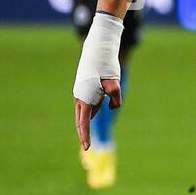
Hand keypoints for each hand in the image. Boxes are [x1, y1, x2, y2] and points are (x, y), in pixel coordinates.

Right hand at [72, 11, 123, 148]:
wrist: (98, 48)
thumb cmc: (106, 65)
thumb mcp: (114, 82)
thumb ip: (115, 98)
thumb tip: (112, 107)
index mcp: (84, 97)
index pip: (83, 122)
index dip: (85, 135)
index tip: (87, 147)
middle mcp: (80, 97)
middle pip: (81, 119)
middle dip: (84, 132)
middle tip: (88, 145)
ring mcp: (82, 92)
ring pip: (87, 110)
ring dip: (90, 117)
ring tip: (95, 116)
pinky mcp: (86, 88)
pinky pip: (90, 102)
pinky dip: (95, 107)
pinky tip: (102, 101)